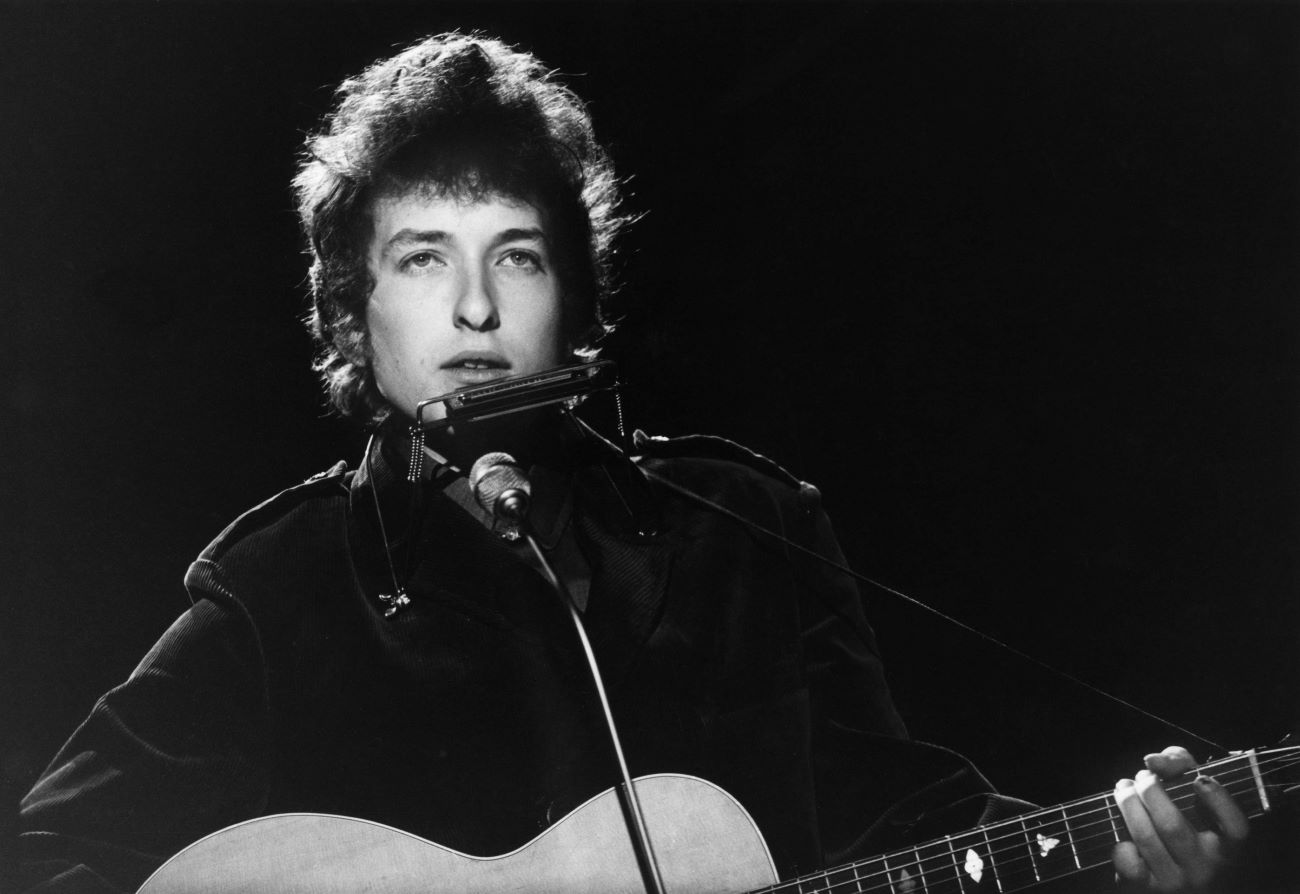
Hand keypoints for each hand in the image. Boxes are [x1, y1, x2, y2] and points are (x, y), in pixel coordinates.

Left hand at [1111, 745, 1248, 890]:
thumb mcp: (1192, 794)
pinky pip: (1128, 862)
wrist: (1178, 885)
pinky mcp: (1148, 890)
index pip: (1235, 828)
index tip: (1199, 779)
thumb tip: (1153, 761)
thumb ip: (1180, 766)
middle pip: (1172, 825)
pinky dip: (1120, 843)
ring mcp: (1177, 882)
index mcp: (1227, 848)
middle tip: (1142, 777)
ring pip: (1145, 838)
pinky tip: (1122, 832)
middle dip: (1149, 791)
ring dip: (1127, 805)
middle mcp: (1206, 868)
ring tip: (1124, 789)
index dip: (1219, 801)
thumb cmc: (1186, 825)